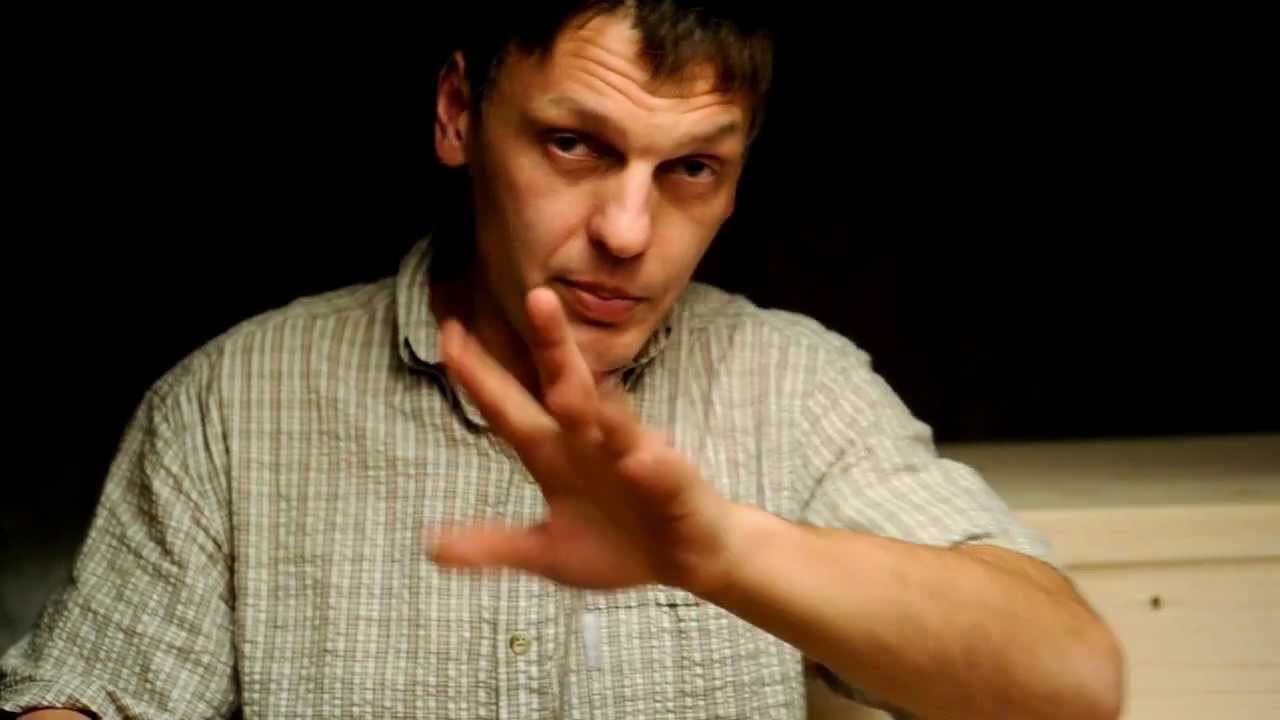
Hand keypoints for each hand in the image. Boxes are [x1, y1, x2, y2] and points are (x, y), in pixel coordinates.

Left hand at [428, 287, 736, 594]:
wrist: (691, 559)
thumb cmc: (617, 545)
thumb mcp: (546, 552)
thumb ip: (494, 545)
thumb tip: (431, 548)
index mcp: (554, 455)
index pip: (509, 408)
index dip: (478, 374)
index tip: (447, 330)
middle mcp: (590, 444)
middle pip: (565, 387)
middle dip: (551, 345)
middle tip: (536, 296)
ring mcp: (632, 459)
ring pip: (612, 421)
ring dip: (595, 398)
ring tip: (572, 380)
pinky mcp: (671, 485)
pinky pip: (659, 472)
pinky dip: (649, 464)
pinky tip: (639, 457)